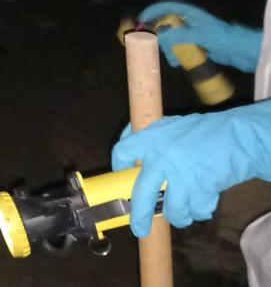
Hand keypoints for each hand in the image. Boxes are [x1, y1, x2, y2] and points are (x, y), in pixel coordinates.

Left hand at [112, 102, 270, 236]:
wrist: (235, 137)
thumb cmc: (201, 130)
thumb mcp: (169, 124)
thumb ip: (149, 134)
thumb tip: (129, 142)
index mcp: (151, 139)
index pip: (122, 150)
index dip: (118, 164)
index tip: (120, 174)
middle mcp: (162, 159)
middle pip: (142, 195)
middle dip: (140, 216)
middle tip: (139, 229)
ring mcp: (181, 175)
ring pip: (174, 209)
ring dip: (178, 216)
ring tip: (180, 214)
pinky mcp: (201, 188)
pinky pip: (196, 211)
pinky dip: (199, 212)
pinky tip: (201, 205)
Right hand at [138, 0, 261, 71]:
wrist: (241, 51)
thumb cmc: (222, 39)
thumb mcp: (198, 36)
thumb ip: (177, 36)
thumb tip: (158, 38)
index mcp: (190, 13)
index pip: (167, 7)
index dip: (153, 11)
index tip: (141, 20)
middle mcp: (190, 21)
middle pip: (167, 24)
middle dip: (160, 37)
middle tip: (153, 46)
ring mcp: (193, 33)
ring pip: (172, 38)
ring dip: (168, 49)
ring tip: (171, 60)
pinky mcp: (196, 45)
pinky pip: (180, 48)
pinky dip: (176, 55)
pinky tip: (177, 63)